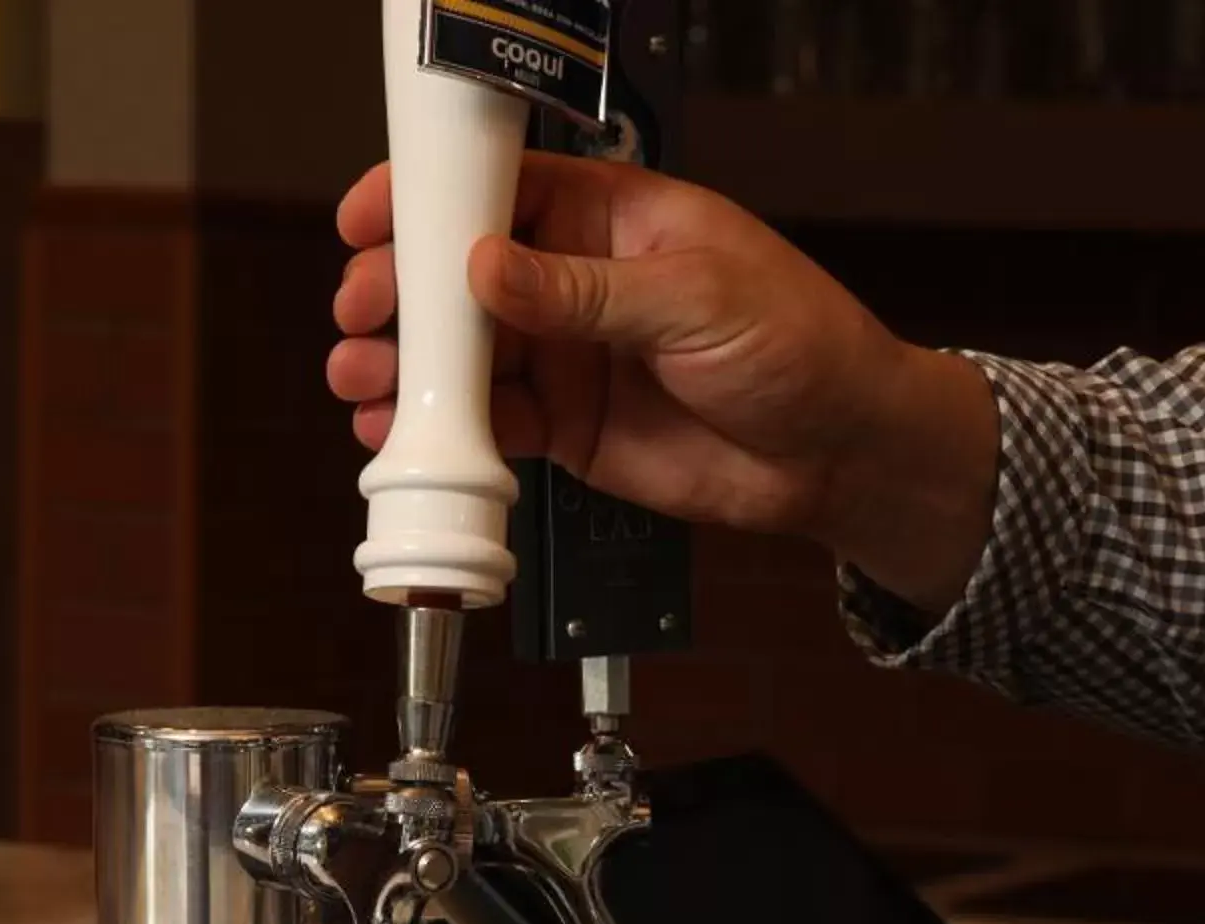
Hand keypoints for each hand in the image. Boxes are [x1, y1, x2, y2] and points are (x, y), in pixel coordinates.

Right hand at [330, 153, 1000, 615]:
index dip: (428, 199)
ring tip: (364, 378)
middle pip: (460, 273)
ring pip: (461, 352)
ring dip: (405, 364)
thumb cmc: (799, 343)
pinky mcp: (568, 427)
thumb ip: (586, 291)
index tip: (371, 218)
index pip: (501, 190)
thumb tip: (486, 268)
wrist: (842, 452)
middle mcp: (575, 282)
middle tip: (362, 311)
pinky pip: (487, 423)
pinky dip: (440, 430)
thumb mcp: (695, 299)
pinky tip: (403, 434)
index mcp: (610, 218)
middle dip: (399, 289)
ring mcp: (566, 355)